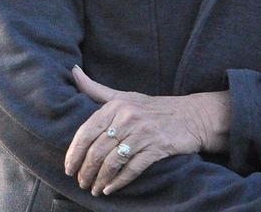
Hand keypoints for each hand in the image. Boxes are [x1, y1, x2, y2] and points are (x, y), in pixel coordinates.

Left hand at [64, 66, 228, 195]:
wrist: (192, 116)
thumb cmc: (152, 107)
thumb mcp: (123, 96)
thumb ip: (96, 89)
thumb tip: (73, 71)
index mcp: (115, 105)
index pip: (87, 131)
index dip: (74, 152)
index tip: (68, 167)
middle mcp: (127, 118)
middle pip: (98, 149)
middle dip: (85, 170)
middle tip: (80, 182)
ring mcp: (143, 133)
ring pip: (113, 162)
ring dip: (100, 179)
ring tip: (93, 189)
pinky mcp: (157, 148)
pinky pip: (132, 169)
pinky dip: (119, 182)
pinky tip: (109, 190)